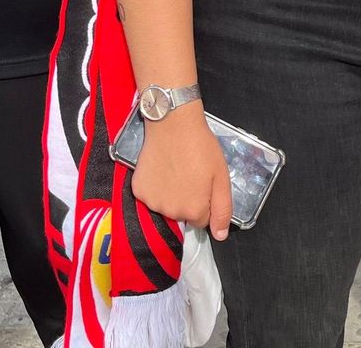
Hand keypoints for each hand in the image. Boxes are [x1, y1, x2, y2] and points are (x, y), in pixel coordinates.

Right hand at [131, 107, 231, 240]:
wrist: (173, 123)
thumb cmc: (201, 147)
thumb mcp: (221, 177)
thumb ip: (222, 210)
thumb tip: (220, 236)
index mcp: (193, 210)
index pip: (201, 221)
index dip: (204, 201)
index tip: (203, 183)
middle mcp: (170, 212)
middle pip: (182, 215)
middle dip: (187, 199)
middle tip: (189, 174)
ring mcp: (151, 202)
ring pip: (165, 207)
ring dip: (171, 195)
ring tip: (175, 170)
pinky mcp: (138, 190)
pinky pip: (150, 196)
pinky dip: (155, 187)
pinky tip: (160, 169)